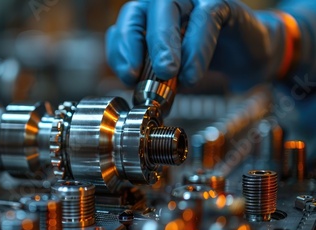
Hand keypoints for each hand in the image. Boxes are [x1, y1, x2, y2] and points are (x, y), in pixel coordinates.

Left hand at [106, 0, 285, 89]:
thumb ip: (149, 74)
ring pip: (170, 6)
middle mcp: (167, 3)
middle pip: (141, 11)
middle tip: (139, 75)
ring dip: (164, 42)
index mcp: (148, 18)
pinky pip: (206, 18)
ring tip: (168, 74)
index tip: (128, 76)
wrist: (246, 58)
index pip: (125, 25)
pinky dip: (196, 48)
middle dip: (136, 45)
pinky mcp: (221, 3)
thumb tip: (133, 83)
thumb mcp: (168, 75)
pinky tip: (192, 74)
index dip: (121, 49)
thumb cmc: (202, 63)